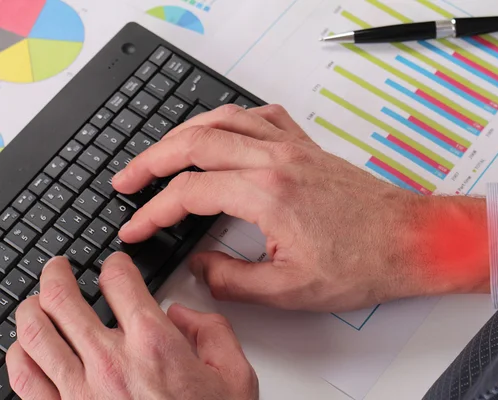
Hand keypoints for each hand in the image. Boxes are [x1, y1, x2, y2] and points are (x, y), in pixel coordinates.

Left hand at [6, 254, 257, 399]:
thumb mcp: (234, 374)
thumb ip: (212, 330)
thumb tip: (183, 315)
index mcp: (154, 345)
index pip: (119, 282)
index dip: (115, 264)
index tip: (115, 265)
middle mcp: (111, 363)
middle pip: (63, 299)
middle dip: (57, 274)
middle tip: (59, 268)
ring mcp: (81, 392)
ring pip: (36, 334)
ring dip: (32, 308)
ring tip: (37, 300)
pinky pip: (25, 380)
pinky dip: (19, 355)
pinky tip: (25, 347)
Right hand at [113, 104, 489, 312]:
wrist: (405, 240)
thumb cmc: (361, 262)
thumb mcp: (289, 289)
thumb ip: (232, 279)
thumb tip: (201, 266)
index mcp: (267, 194)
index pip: (189, 193)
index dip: (153, 212)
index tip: (136, 227)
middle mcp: (275, 160)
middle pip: (195, 143)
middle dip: (151, 160)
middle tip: (128, 180)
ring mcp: (292, 147)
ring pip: (223, 120)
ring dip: (184, 133)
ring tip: (161, 152)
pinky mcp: (306, 147)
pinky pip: (261, 117)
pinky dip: (231, 120)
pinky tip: (223, 132)